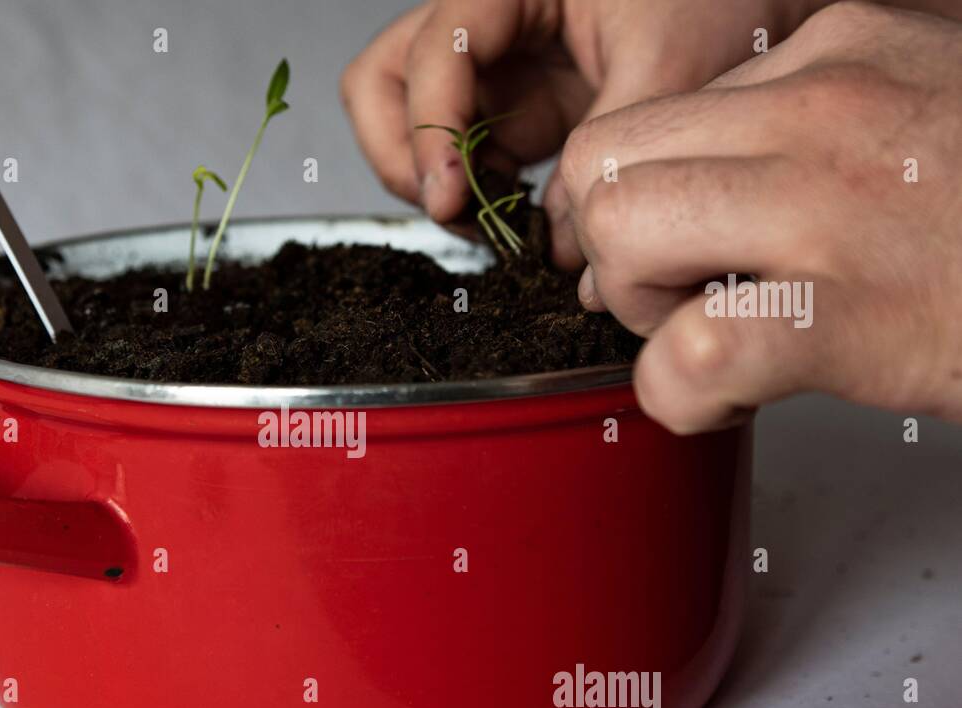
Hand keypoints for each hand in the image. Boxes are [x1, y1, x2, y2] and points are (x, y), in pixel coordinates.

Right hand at [340, 0, 823, 260]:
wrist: (769, 4)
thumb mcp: (674, 59)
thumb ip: (606, 147)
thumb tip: (555, 238)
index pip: (429, 52)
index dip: (428, 128)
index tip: (449, 195)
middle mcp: (491, 26)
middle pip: (382, 85)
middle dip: (404, 155)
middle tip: (451, 208)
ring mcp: (503, 74)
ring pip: (414, 128)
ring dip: (437, 184)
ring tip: (488, 223)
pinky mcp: (528, 116)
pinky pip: (473, 163)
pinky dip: (483, 200)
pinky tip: (522, 223)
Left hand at [556, 1, 961, 432]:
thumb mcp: (920, 114)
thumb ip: (811, 129)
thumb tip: (708, 182)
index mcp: (837, 55)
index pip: (645, 118)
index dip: (635, 199)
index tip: (679, 250)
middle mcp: (823, 108)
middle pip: (603, 166)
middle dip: (615, 248)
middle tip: (679, 297)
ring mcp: (834, 207)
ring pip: (620, 236)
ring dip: (639, 311)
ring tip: (709, 336)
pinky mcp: (851, 315)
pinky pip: (689, 356)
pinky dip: (680, 395)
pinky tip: (729, 399)